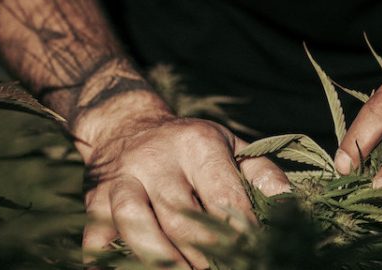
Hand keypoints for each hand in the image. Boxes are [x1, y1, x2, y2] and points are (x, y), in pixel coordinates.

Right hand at [78, 102, 288, 268]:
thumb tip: (287, 200)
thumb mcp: (230, 145)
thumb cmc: (191, 144)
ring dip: (160, 258)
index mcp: (198, 145)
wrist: (126, 124)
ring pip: (136, 222)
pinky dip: (106, 260)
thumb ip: (261, 172)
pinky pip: (96, 235)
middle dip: (204, 254)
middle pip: (181, 215)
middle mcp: (158, 159)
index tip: (255, 255)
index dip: (241, 232)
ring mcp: (121, 179)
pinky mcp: (94, 199)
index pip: (223, 196)